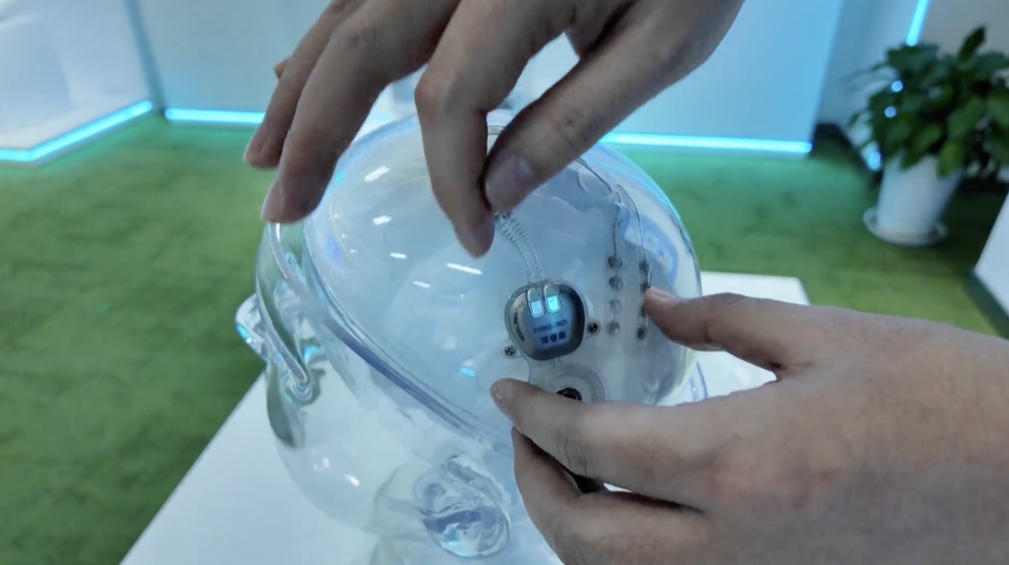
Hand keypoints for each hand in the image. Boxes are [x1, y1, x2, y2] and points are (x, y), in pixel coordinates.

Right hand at [247, 0, 743, 255]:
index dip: (451, 179)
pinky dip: (331, 42)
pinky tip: (305, 76)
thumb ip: (573, 122)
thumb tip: (494, 191)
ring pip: (348, 15)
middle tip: (283, 211)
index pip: (447, 100)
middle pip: (359, 48)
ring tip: (269, 155)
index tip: (476, 236)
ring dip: (302, 89)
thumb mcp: (662, 48)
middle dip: (315, 136)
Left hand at [490, 289, 1008, 563]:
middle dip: (534, 482)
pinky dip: (628, 549)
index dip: (532, 417)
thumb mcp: (829, 338)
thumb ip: (722, 322)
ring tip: (570, 466)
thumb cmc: (945, 400)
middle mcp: (731, 540)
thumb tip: (654, 309)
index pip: (594, 446)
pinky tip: (638, 503)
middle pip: (582, 536)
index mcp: (737, 460)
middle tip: (528, 431)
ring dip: (572, 525)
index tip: (505, 390)